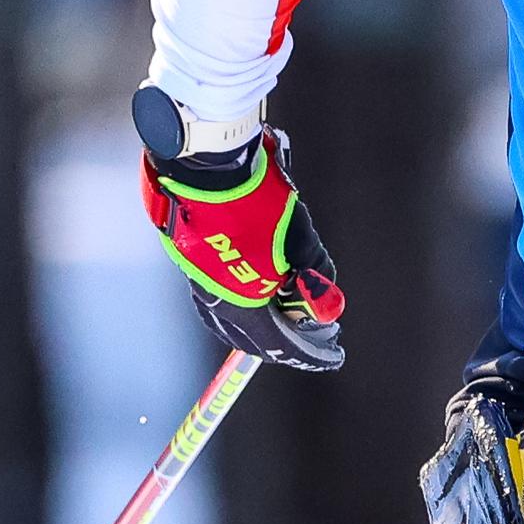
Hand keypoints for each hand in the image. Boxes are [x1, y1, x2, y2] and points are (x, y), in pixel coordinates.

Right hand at [134, 86, 344, 371]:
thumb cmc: (261, 201)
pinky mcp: (190, 262)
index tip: (333, 358)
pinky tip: (259, 296)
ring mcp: (197, 280)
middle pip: (251, 338)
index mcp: (242, 301)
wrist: (209, 166)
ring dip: (262, 325)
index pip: (278, 343)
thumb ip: (314, 277)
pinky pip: (216, 299)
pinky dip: (241, 307)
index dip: (308, 354)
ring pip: (230, 319)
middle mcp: (214, 299)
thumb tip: (325, 307)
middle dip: (286, 342)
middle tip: (315, 337)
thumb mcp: (302, 240)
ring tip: (290, 318)